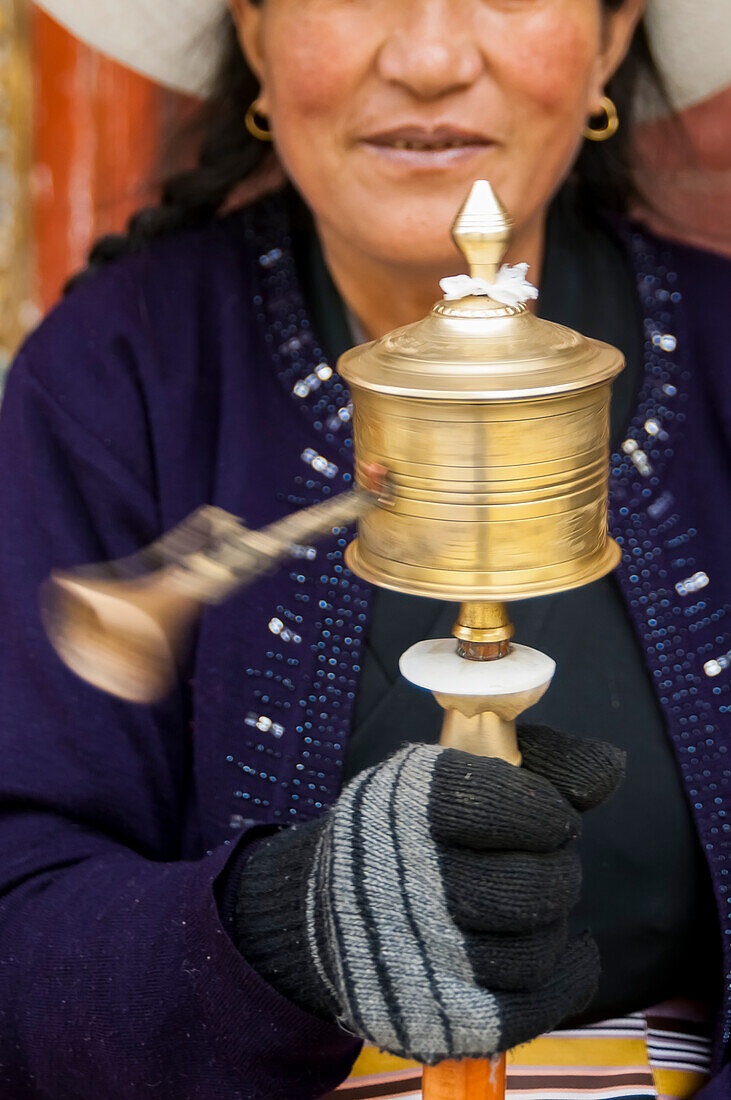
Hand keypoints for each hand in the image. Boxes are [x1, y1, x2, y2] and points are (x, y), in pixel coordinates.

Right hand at [236, 726, 624, 1063]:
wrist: (329, 908)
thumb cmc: (409, 830)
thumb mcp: (454, 772)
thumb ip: (539, 761)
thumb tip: (609, 767)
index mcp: (409, 805)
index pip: (515, 807)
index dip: (547, 813)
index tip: (547, 817)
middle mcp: (408, 882)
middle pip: (536, 887)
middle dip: (556, 870)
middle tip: (544, 861)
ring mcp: (420, 958)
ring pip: (539, 949)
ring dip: (550, 922)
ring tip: (529, 902)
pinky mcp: (438, 1018)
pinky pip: (537, 1004)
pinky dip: (567, 973)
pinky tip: (566, 949)